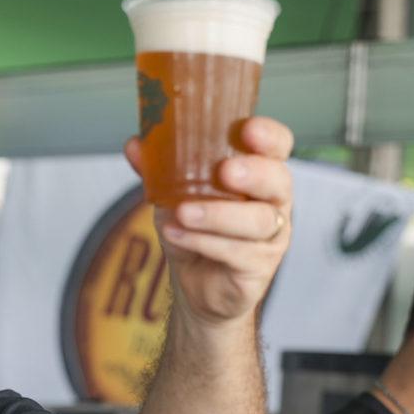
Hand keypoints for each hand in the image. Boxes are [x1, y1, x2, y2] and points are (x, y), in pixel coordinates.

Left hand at [124, 116, 293, 329]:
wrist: (195, 284)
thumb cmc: (194, 229)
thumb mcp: (172, 194)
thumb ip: (157, 169)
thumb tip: (135, 144)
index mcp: (259, 172)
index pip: (278, 146)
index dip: (269, 136)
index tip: (248, 129)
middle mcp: (272, 201)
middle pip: (278, 180)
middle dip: (254, 173)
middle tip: (224, 171)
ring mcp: (271, 236)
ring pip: (257, 220)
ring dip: (218, 214)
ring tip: (184, 212)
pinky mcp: (259, 266)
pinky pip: (237, 252)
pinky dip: (203, 241)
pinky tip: (177, 234)